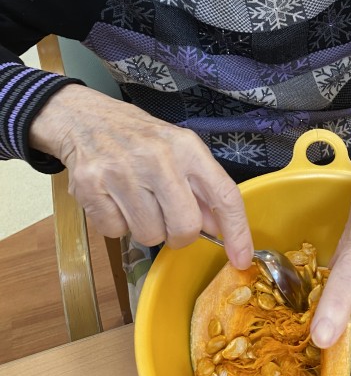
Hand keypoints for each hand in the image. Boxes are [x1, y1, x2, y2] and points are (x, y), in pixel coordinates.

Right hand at [29, 84, 252, 266]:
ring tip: (136, 201)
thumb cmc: (139, 138)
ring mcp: (122, 172)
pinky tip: (114, 199)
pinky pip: (115, 232)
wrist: (84, 118)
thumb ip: (201, 187)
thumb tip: (220, 227)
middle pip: (185, 227)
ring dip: (146, 228)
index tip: (242, 257)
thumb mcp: (178, 149)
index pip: (223, 195)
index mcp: (186, 147)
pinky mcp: (91, 187)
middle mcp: (157, 158)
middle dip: (179, 235)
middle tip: (168, 220)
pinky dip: (117, 224)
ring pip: (149, 235)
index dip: (237, 230)